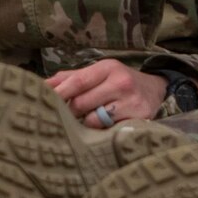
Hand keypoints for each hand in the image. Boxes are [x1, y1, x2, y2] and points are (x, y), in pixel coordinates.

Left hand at [46, 59, 166, 127]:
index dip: (58, 93)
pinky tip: (106, 125)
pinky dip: (102, 130)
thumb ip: (71, 78)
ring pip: (93, 120)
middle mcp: (121, 82)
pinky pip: (108, 130)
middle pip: (81, 103)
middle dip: (71, 111)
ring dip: (86, 123)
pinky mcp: (139, 117)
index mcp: (108, 67)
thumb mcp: (99, 73)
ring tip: (92, 118)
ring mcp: (131, 101)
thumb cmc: (118, 82)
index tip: (41, 101)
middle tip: (69, 115)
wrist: (155, 89)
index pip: (77, 81)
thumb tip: (42, 85)